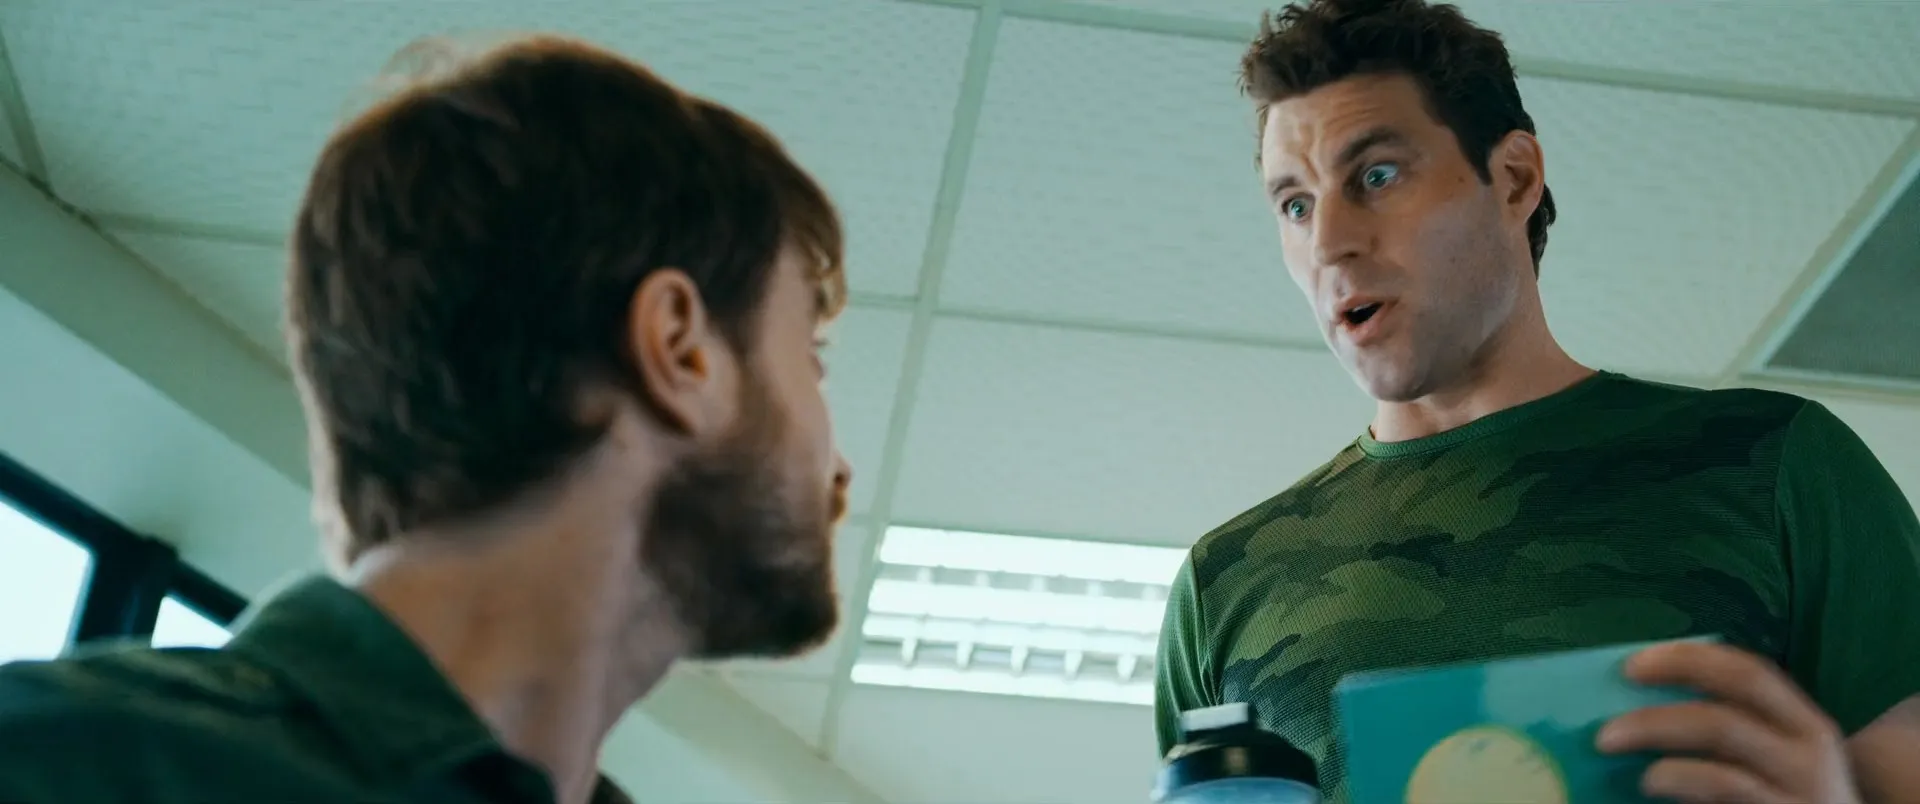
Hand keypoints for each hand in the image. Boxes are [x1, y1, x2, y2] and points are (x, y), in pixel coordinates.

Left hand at [1596, 640, 1857, 803]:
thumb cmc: (1786, 797)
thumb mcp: (1773, 759)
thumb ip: (1726, 730)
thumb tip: (1638, 704)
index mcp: (1804, 724)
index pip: (1748, 673)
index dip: (1690, 660)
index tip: (1632, 665)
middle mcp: (1808, 753)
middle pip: (1728, 711)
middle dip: (1660, 711)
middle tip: (1605, 728)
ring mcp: (1798, 792)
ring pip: (1721, 753)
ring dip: (1657, 744)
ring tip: (1614, 750)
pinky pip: (1723, 790)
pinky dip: (1679, 780)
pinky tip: (1650, 782)